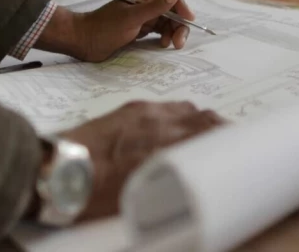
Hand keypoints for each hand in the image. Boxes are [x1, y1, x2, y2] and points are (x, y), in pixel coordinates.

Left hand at [37, 0, 195, 62]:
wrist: (83, 41)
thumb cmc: (104, 28)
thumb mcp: (131, 18)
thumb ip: (154, 7)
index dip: (181, 4)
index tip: (186, 19)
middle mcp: (146, 4)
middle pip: (173, 9)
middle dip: (179, 24)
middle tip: (179, 42)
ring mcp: (143, 17)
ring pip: (168, 21)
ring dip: (173, 32)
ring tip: (170, 45)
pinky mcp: (140, 29)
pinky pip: (159, 30)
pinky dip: (165, 37)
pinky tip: (162, 44)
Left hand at [59, 101, 223, 221]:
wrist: (58, 170)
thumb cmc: (95, 191)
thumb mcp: (141, 193)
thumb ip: (171, 178)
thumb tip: (188, 177)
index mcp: (165, 149)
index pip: (211, 134)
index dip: (230, 138)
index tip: (240, 146)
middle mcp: (160, 127)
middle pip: (205, 119)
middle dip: (220, 129)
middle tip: (229, 140)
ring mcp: (146, 114)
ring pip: (188, 109)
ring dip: (200, 120)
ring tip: (203, 132)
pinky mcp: (132, 109)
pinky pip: (167, 106)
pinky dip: (178, 114)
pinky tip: (176, 123)